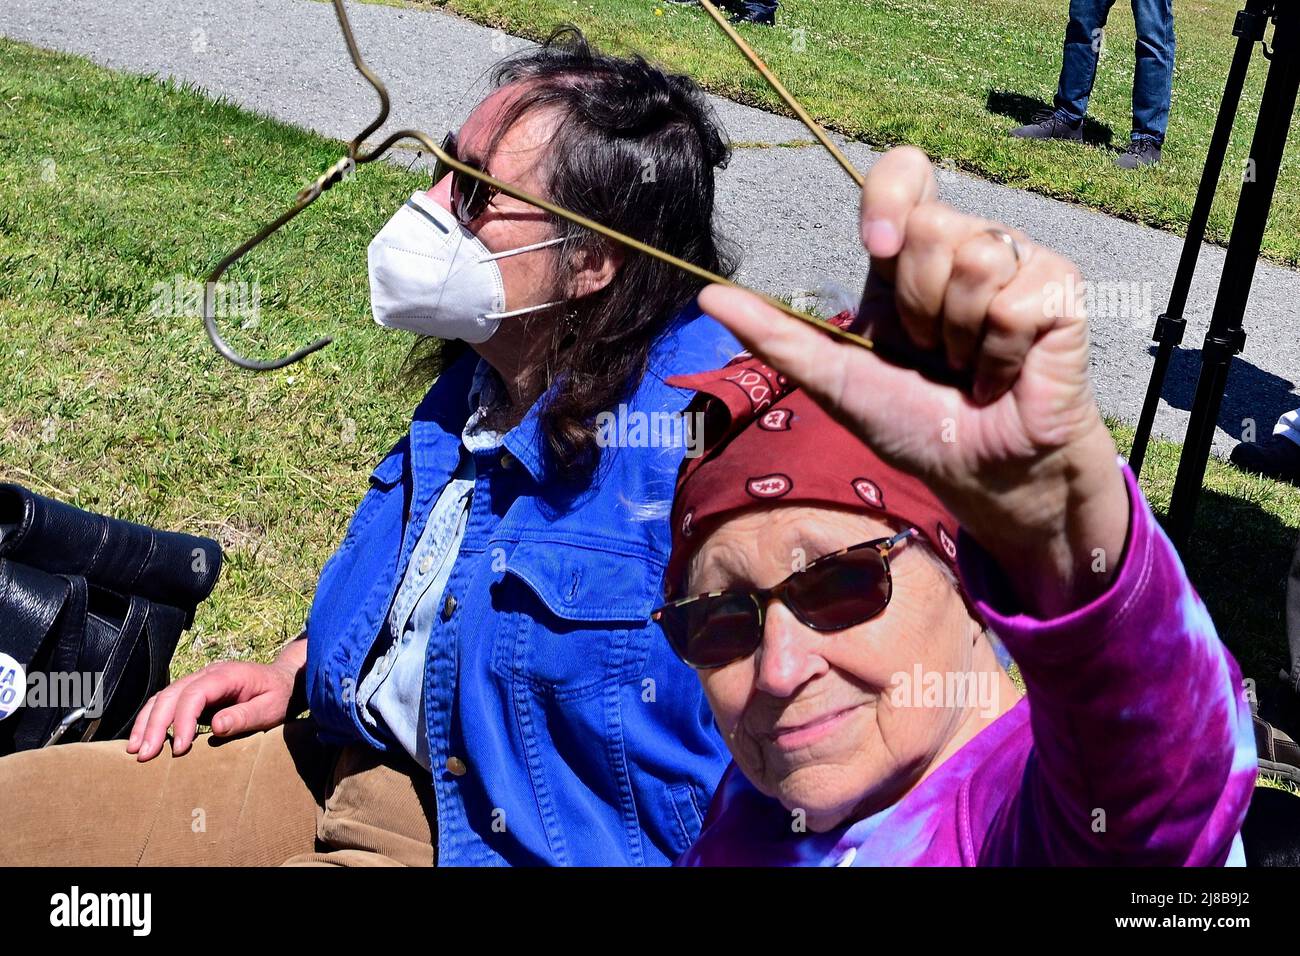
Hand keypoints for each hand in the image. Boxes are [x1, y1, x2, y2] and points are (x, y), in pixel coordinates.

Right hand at [126, 647, 303, 760]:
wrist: (284, 681)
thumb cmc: (279, 696)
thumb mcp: (271, 708)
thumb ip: (245, 716)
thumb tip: (216, 726)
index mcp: (227, 675)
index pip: (194, 693)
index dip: (183, 720)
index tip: (180, 749)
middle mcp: (208, 674)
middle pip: (171, 694)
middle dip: (155, 725)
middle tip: (145, 755)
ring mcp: (199, 682)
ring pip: (162, 697)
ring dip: (146, 723)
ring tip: (135, 750)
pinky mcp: (194, 693)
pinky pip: (166, 703)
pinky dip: (152, 720)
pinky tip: (143, 740)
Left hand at [699, 146, 1129, 616]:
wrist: (978, 471)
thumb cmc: (914, 424)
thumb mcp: (834, 379)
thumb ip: (775, 335)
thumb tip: (706, 296)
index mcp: (910, 256)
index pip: (905, 171)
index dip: (890, 196)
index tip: (876, 249)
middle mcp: (964, 245)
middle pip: (929, 225)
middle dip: (918, 307)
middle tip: (932, 353)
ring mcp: (1016, 262)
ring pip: (972, 257)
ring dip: (958, 336)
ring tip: (967, 367)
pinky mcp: (1058, 289)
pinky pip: (1012, 298)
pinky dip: (997, 353)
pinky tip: (1002, 375)